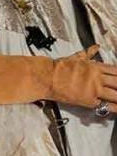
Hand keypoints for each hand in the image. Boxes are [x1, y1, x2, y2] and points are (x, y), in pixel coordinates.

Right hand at [0, 45, 116, 114]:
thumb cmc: (57, 67)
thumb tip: (95, 47)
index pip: (115, 70)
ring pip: (116, 94)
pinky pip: (105, 105)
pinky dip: (113, 108)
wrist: (45, 76)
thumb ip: (87, 54)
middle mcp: (97, 77)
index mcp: (94, 66)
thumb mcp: (74, 57)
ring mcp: (94, 89)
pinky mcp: (88, 100)